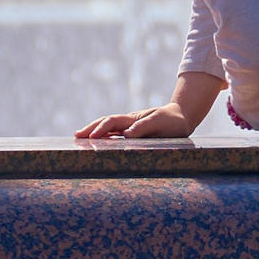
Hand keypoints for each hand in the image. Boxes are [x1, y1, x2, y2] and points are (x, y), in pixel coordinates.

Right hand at [75, 102, 200, 140]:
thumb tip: (126, 134)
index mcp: (133, 118)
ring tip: (79, 137)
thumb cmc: (173, 121)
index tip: (91, 137)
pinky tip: (96, 142)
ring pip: (108, 128)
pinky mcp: (133, 133)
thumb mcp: (161, 122)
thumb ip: (145, 126)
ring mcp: (130, 127)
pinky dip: (103, 136)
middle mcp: (129, 122)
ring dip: (94, 131)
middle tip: (76, 136)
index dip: (101, 129)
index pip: (113, 122)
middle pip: (106, 122)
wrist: (182, 117)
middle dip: (90, 128)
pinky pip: (114, 134)